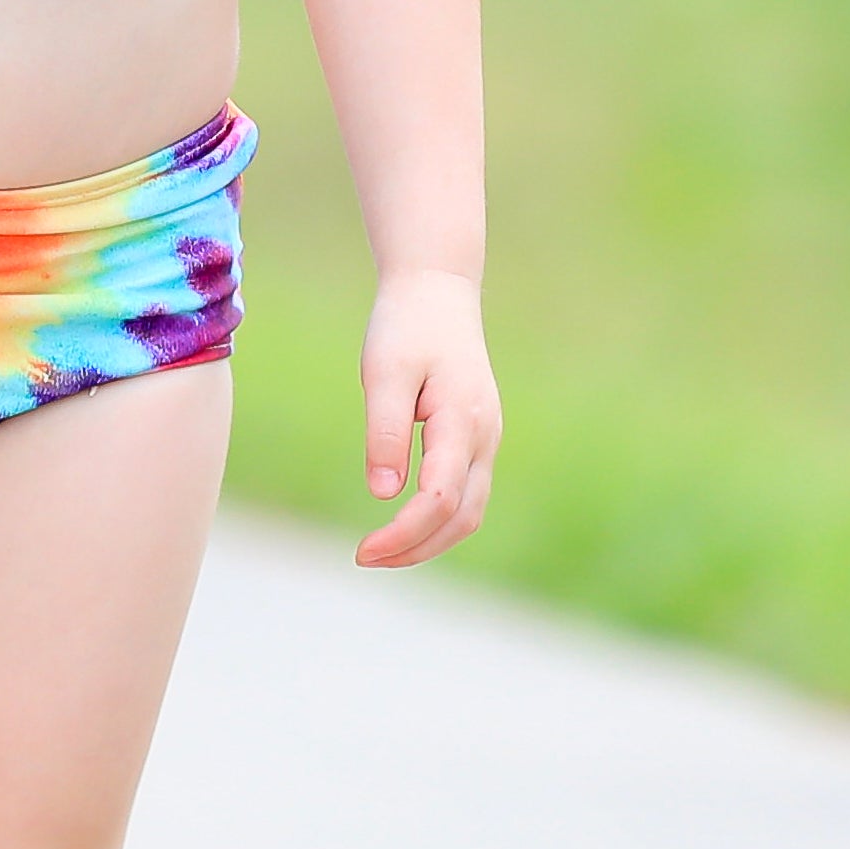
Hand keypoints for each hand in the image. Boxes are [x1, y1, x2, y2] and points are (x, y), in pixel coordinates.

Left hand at [354, 268, 500, 568]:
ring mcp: (487, 439)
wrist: (437, 290)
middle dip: (416, 548)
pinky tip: (405, 522)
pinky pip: (466, 493)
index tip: (363, 551)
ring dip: (429, 540)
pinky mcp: (478, 437)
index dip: (403, 534)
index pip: (439, 500)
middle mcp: (484, 438)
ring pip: (469, 510)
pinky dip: (439, 519)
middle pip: (461, 518)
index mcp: (463, 421)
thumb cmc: (406, 326)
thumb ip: (386, 432)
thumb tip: (384, 494)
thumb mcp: (385, 371)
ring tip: (382, 551)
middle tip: (366, 558)